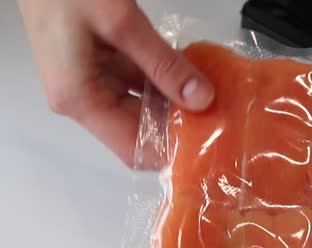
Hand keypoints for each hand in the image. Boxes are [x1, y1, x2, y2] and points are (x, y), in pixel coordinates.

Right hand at [17, 0, 213, 165]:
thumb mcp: (121, 24)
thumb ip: (163, 63)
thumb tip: (202, 99)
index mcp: (80, 100)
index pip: (133, 149)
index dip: (171, 151)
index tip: (209, 142)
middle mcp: (83, 99)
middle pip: (140, 129)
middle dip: (179, 124)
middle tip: (222, 118)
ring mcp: (90, 81)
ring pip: (142, 105)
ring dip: (175, 101)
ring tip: (216, 100)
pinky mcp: (98, 64)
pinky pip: (137, 81)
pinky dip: (163, 79)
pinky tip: (192, 75)